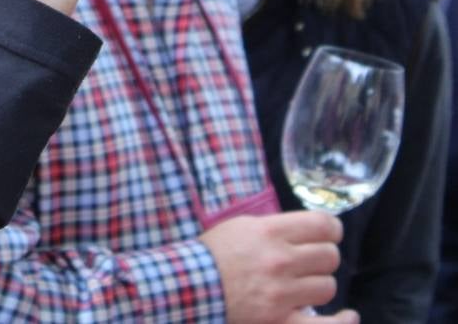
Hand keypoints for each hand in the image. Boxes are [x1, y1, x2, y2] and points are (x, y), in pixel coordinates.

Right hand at [200, 211, 358, 323]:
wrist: (191, 284)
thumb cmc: (213, 253)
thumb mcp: (241, 226)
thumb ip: (275, 227)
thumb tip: (306, 231)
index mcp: (270, 232)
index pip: (323, 225)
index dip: (332, 229)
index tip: (328, 234)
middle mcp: (280, 260)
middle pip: (330, 256)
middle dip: (323, 257)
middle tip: (310, 261)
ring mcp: (282, 292)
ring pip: (328, 286)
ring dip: (318, 284)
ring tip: (302, 285)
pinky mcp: (281, 319)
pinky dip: (341, 321)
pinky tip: (348, 316)